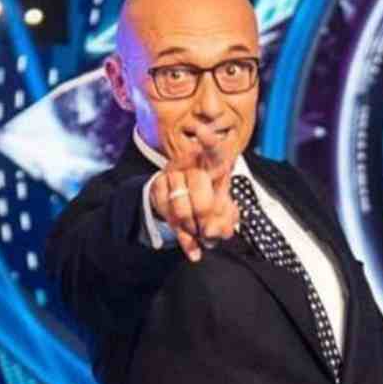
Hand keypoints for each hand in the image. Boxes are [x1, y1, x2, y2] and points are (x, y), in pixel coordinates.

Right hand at [149, 128, 239, 261]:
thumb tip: (217, 231)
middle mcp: (191, 163)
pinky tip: (193, 251)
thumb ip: (226, 217)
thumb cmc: (210, 199)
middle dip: (207, 212)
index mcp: (213, 162)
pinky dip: (184, 239)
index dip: (209, 140)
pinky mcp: (157, 187)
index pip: (214, 148)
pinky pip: (167, 215)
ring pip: (180, 205)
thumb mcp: (224, 206)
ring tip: (201, 236)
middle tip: (211, 230)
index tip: (202, 132)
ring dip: (193, 227)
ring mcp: (171, 173)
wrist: (181, 202)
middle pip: (198, 184)